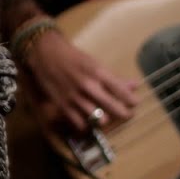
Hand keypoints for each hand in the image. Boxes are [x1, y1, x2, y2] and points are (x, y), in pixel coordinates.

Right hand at [24, 30, 140, 132]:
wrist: (45, 54)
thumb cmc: (72, 57)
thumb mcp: (94, 63)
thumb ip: (113, 77)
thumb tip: (134, 85)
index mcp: (98, 72)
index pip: (122, 91)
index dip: (132, 100)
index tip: (134, 103)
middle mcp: (89, 86)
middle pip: (114, 108)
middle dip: (124, 114)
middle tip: (126, 114)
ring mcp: (75, 97)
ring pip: (99, 118)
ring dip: (106, 120)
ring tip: (107, 118)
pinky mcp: (63, 104)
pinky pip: (80, 123)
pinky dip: (87, 125)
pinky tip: (88, 121)